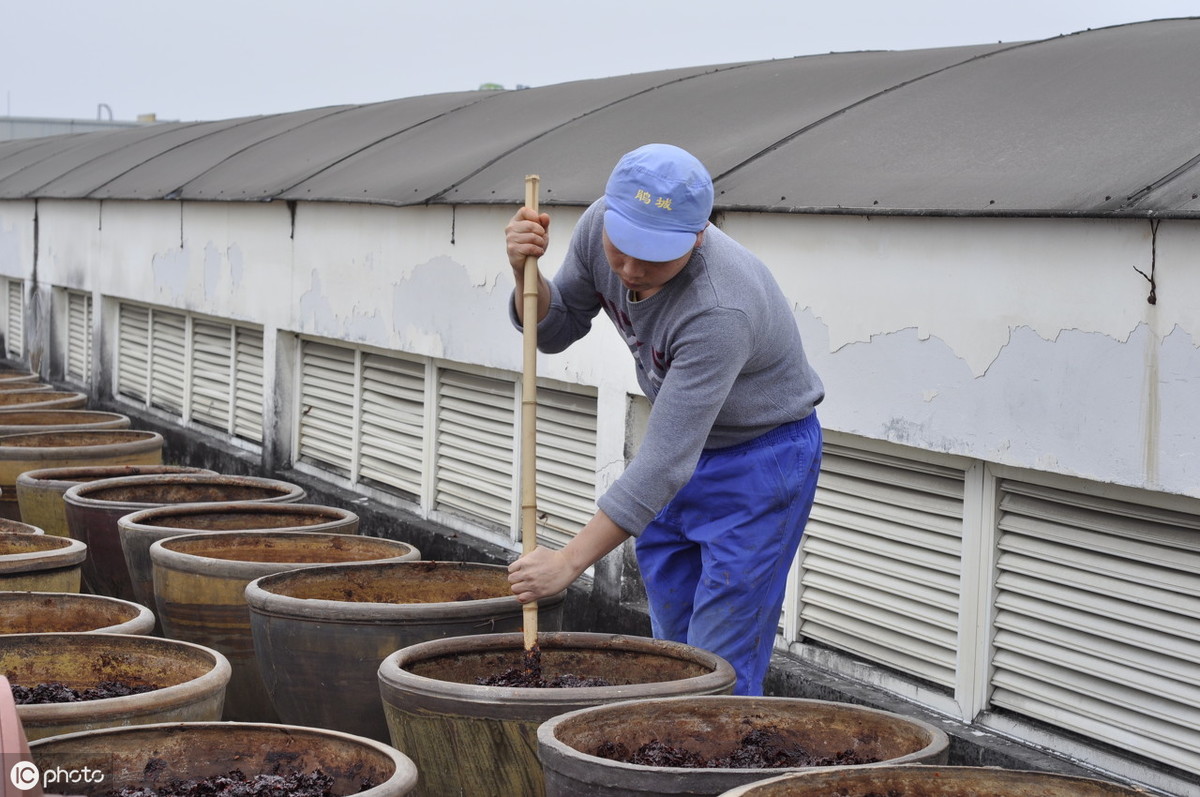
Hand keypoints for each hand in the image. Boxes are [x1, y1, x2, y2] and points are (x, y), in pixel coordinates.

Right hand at [505, 207, 550, 270]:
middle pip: (531, 224)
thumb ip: (544, 223)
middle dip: (541, 233)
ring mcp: (510, 239)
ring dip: (540, 243)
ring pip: (532, 237)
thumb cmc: (532, 246)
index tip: (540, 224)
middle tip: (541, 239)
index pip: (524, 211)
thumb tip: (545, 216)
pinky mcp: (512, 249)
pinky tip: (537, 252)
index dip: (534, 216)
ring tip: (539, 247)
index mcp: (516, 221)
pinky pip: (530, 247)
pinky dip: (538, 250)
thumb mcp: (541, 233)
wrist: (526, 265)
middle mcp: (510, 228)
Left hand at [507, 510, 630, 602]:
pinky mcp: (538, 593)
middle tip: (522, 580)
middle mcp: (526, 574)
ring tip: (525, 587)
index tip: (519, 572)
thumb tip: (521, 559)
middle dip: (516, 580)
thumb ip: (527, 555)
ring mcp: (532, 584)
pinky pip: (522, 599)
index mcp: (525, 563)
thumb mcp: (538, 550)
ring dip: (519, 589)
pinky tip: (527, 594)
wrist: (567, 565)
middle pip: (511, 580)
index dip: (514, 571)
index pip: (510, 569)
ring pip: (515, 590)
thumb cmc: (555, 557)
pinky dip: (522, 598)